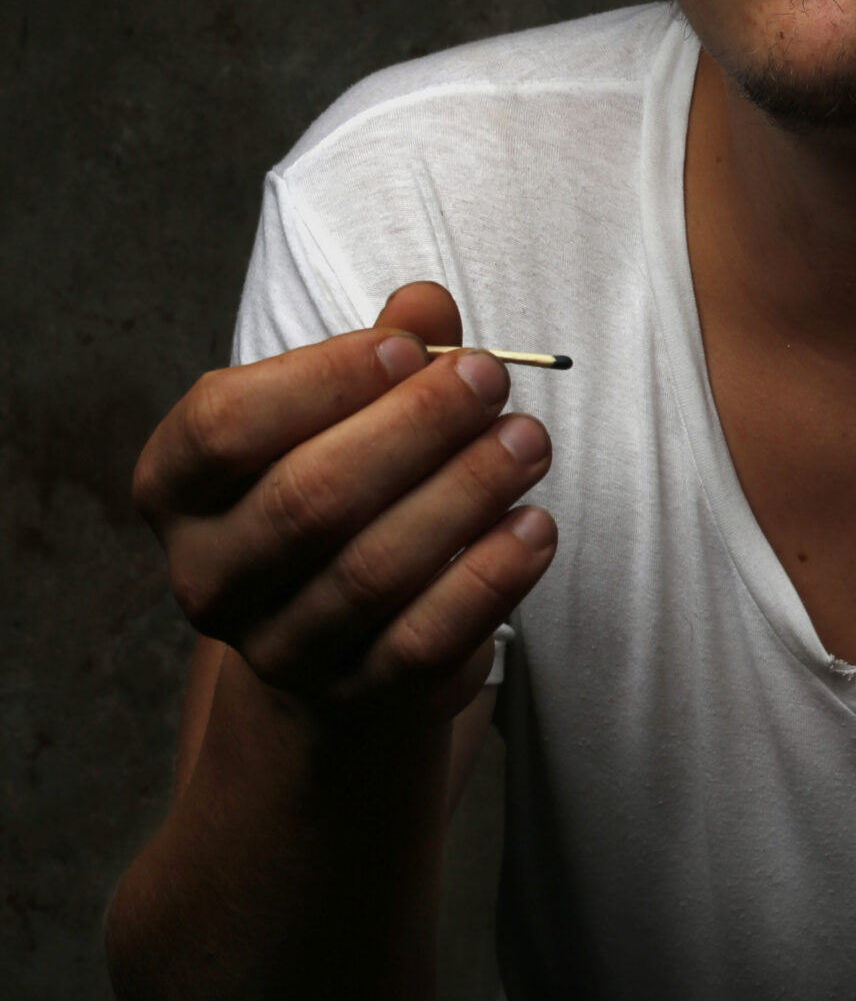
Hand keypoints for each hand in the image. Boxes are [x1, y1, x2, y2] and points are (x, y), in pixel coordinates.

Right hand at [132, 282, 556, 720]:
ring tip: (527, 443)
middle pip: (307, 499)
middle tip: (489, 382)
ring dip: (464, 496)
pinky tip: (534, 527)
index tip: (410, 347)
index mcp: (176, 486)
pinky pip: (424, 639)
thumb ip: (380, 352)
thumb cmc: (334, 488)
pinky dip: (486, 579)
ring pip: (371, 571)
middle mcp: (207, 574)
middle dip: (413, 430)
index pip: (224, 426)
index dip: (321, 380)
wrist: (336, 639)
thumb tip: (428, 304)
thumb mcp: (337, 414)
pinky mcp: (353, 696)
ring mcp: (275, 646)